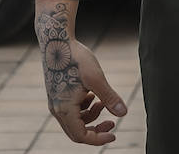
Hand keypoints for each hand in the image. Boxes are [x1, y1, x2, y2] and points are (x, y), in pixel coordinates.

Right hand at [36, 2, 126, 144]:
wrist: (56, 40)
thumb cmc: (75, 57)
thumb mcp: (96, 78)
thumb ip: (109, 98)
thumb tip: (123, 114)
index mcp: (64, 109)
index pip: (81, 136)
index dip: (98, 138)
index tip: (114, 134)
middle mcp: (57, 109)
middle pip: (77, 132)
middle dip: (96, 130)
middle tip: (112, 123)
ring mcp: (55, 101)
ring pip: (74, 121)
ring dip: (91, 116)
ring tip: (102, 101)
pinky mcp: (56, 93)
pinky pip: (71, 110)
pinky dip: (83, 108)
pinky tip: (91, 94)